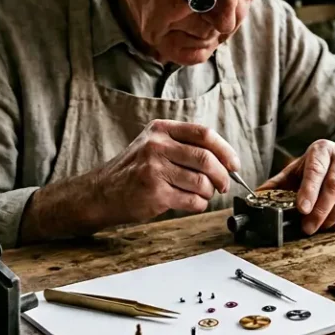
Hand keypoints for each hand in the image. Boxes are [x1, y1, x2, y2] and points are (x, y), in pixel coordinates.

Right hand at [23, 120, 239, 240]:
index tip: (234, 164)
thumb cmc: (132, 171)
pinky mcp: (154, 193)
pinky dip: (199, 205)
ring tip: (202, 194)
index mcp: (160, 129)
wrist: (100, 193)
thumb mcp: (153, 145)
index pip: (204, 134)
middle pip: (206, 158)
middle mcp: (157, 146)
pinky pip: (192, 201)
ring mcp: (154, 170)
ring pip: (201, 182)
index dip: (225, 150)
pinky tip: (190, 203)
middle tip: (224, 184)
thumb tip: (224, 159)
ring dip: (209, 192)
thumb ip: (183, 145)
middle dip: (222, 175)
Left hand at [259, 139, 334, 234]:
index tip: (301, 209)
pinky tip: (331, 224)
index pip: (316, 170)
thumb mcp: (298, 169)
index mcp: (322, 150)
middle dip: (319, 210)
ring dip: (330, 217)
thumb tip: (256, 198)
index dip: (308, 190)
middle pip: (333, 186)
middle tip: (306, 227)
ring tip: (317, 227)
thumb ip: (279, 183)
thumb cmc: (320, 167)